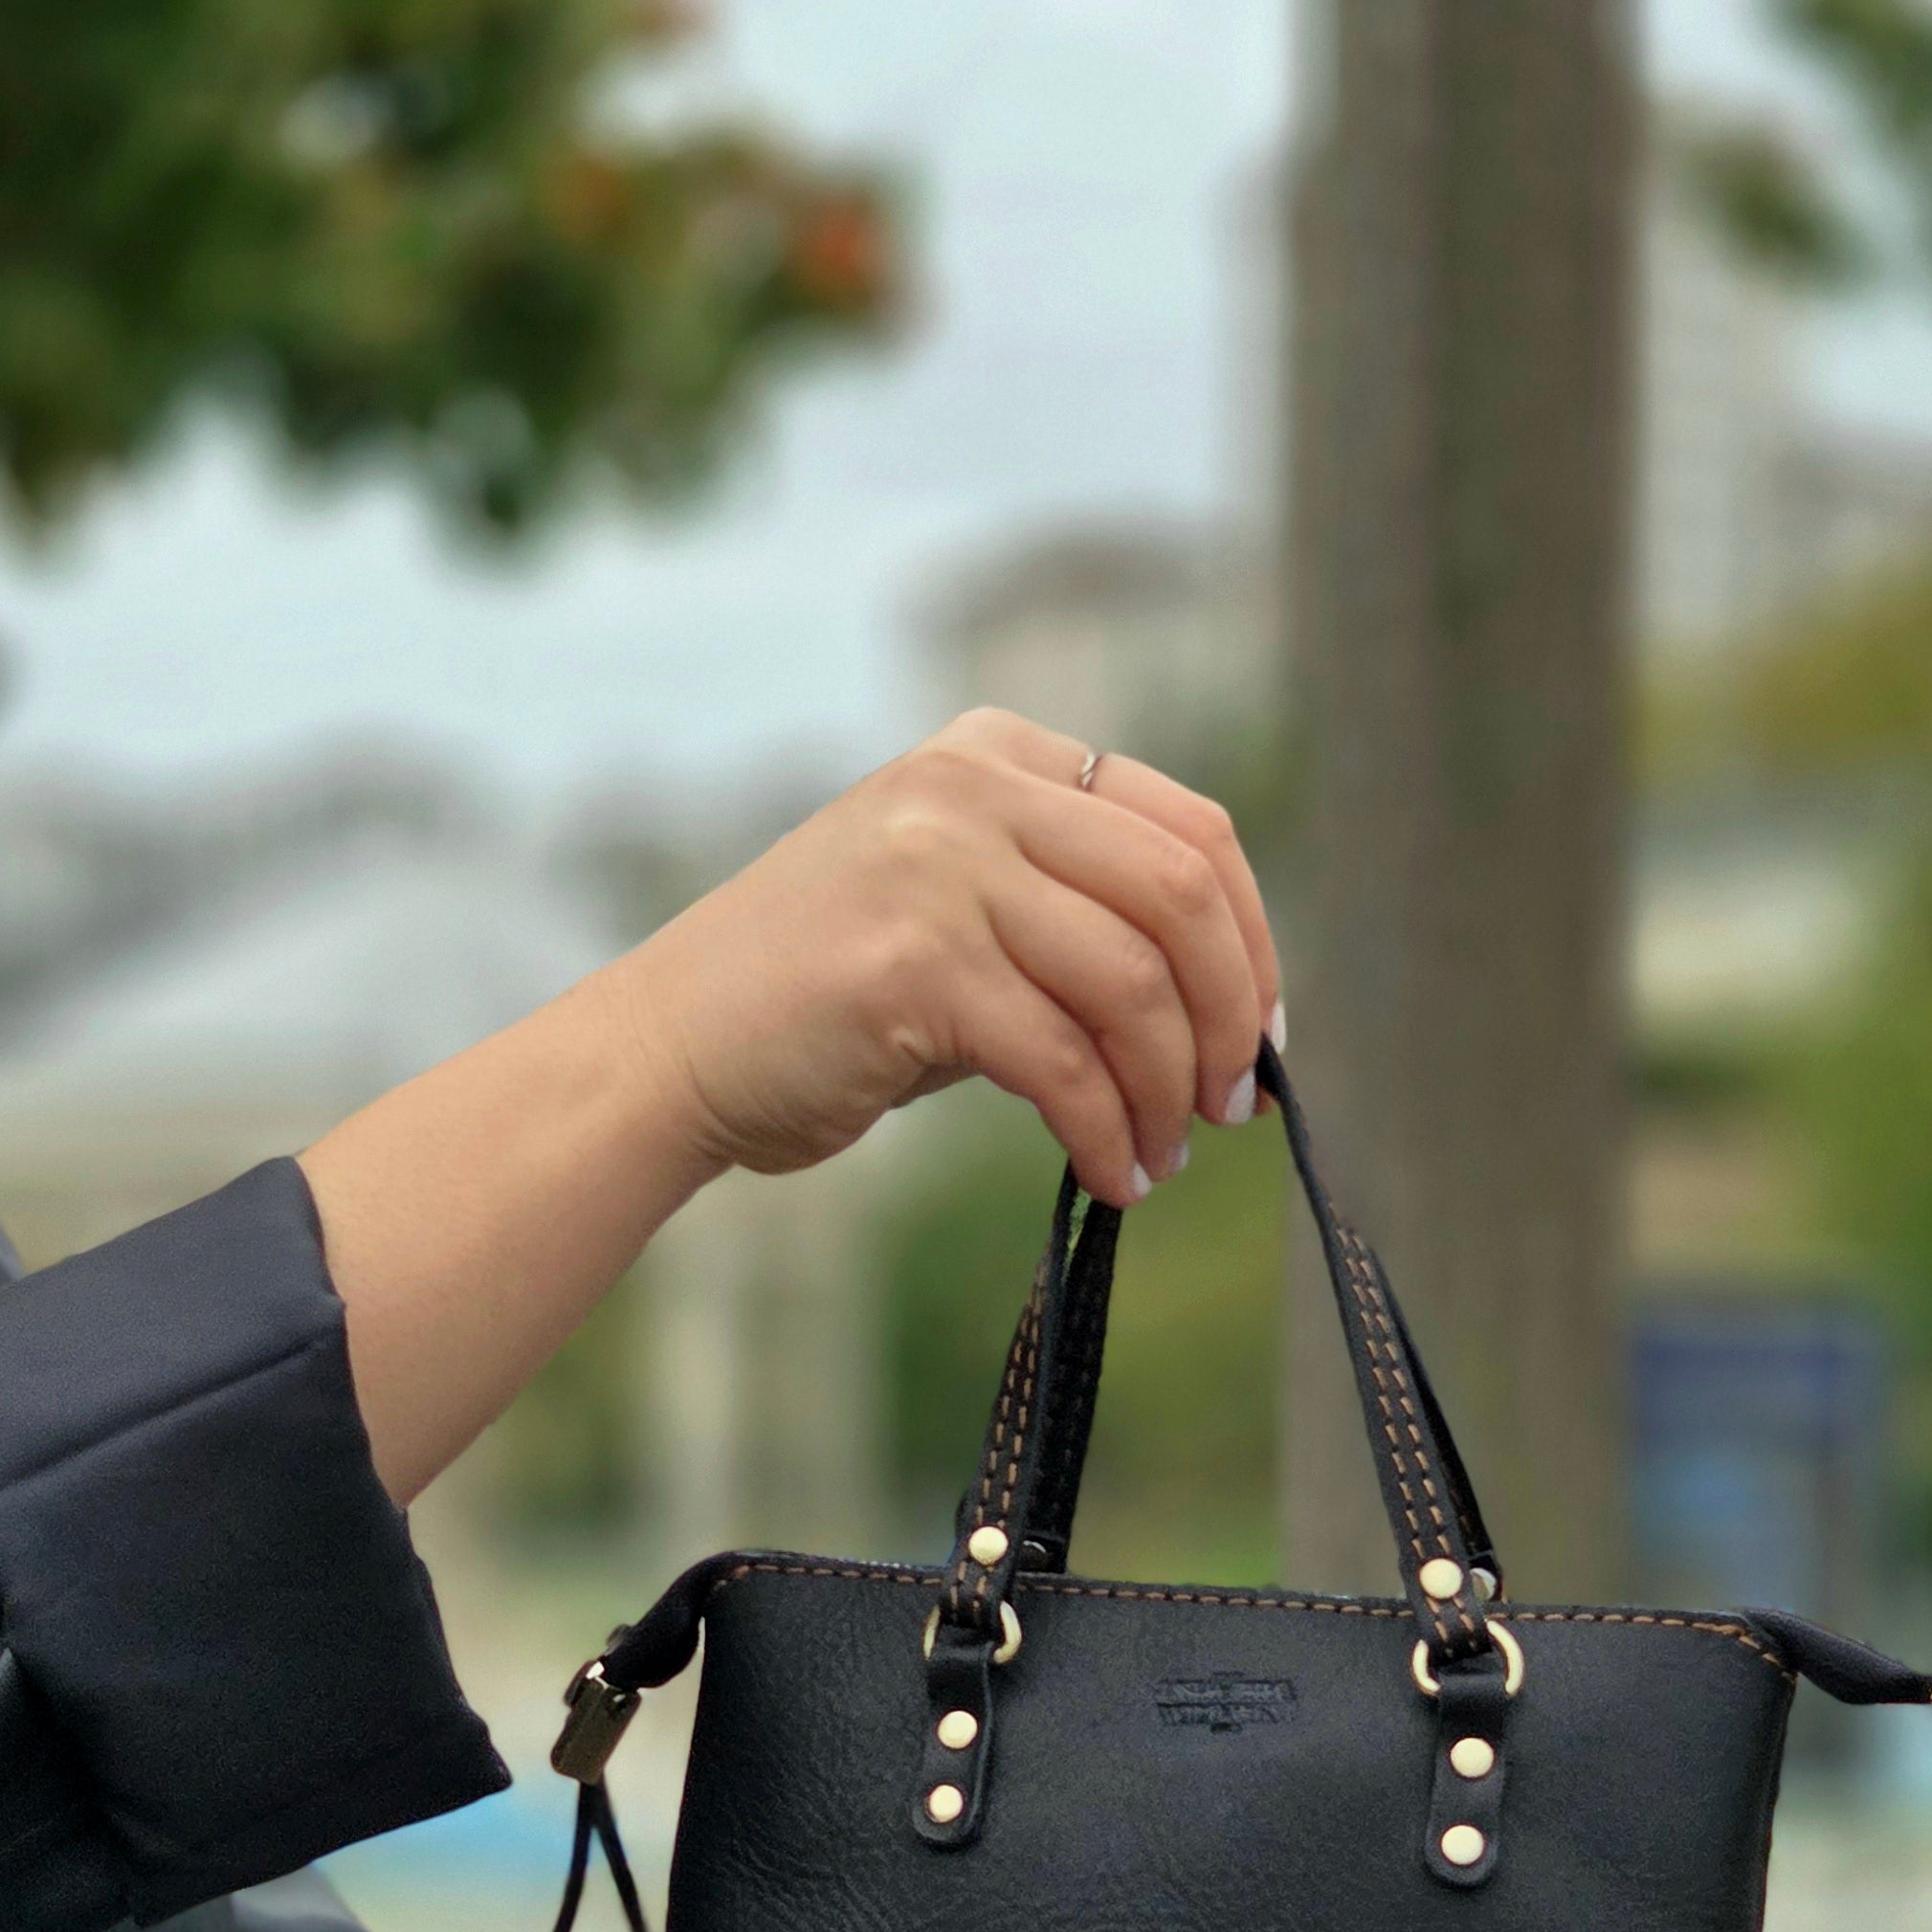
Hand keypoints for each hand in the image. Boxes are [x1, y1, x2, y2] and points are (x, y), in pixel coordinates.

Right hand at [615, 708, 1282, 1206]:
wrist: (668, 1051)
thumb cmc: (825, 1001)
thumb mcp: (957, 907)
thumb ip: (1073, 917)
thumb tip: (1233, 1010)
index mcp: (994, 755)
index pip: (1188, 828)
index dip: (1255, 940)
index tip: (1263, 1034)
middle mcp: (967, 789)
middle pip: (1179, 894)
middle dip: (1233, 1015)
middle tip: (1232, 1105)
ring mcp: (935, 869)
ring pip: (1132, 983)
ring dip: (1169, 1090)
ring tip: (1163, 1154)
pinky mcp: (909, 967)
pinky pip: (1064, 1063)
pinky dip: (1109, 1132)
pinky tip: (1115, 1176)